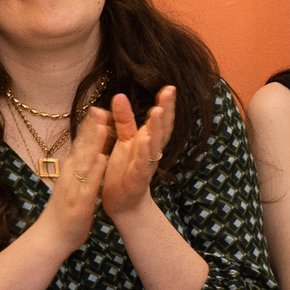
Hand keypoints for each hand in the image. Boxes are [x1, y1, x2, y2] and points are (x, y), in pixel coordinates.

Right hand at [36, 107, 111, 247]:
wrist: (52, 237)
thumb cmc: (66, 209)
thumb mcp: (73, 183)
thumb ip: (79, 166)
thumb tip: (85, 149)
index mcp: (71, 171)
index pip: (80, 145)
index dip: (89, 127)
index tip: (99, 108)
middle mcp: (70, 176)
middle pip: (80, 148)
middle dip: (90, 128)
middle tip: (100, 107)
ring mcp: (73, 188)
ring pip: (83, 163)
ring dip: (92, 144)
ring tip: (103, 126)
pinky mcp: (79, 204)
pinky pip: (88, 185)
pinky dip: (94, 172)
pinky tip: (101, 159)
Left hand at [98, 87, 173, 221]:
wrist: (122, 202)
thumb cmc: (124, 170)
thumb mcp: (124, 141)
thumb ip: (123, 119)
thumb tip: (119, 95)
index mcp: (148, 140)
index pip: (159, 120)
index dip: (165, 104)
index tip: (169, 87)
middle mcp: (152, 151)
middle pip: (162, 128)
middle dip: (167, 110)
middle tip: (170, 91)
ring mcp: (147, 164)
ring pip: (155, 143)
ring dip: (158, 127)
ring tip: (158, 110)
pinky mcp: (138, 178)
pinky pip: (143, 163)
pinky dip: (146, 151)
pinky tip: (146, 139)